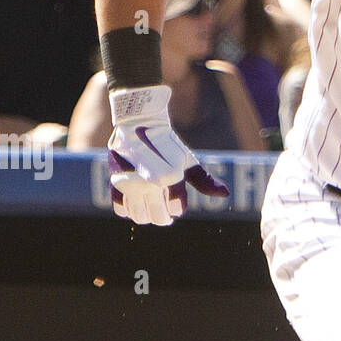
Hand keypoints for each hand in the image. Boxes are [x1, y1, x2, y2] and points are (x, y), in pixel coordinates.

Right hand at [107, 86, 228, 225]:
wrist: (139, 123)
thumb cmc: (167, 145)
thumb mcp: (187, 160)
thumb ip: (204, 180)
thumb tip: (225, 194)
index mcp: (171, 176)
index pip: (177, 209)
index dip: (177, 207)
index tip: (175, 200)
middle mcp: (150, 181)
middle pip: (158, 217)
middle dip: (163, 216)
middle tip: (163, 210)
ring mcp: (131, 181)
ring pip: (139, 216)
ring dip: (146, 215)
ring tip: (149, 205)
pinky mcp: (115, 180)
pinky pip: (120, 207)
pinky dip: (128, 209)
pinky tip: (135, 202)